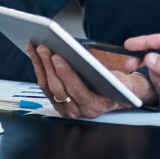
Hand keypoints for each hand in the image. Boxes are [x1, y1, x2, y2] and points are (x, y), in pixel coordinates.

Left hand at [26, 44, 154, 119]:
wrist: (118, 96)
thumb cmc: (119, 86)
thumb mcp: (123, 82)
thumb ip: (116, 80)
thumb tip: (101, 70)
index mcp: (93, 107)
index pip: (76, 89)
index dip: (65, 73)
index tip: (57, 57)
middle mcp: (77, 111)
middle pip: (58, 88)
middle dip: (49, 66)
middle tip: (44, 48)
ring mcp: (65, 109)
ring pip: (48, 87)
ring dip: (40, 66)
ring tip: (36, 48)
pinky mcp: (57, 103)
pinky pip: (45, 87)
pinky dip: (40, 70)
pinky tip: (36, 56)